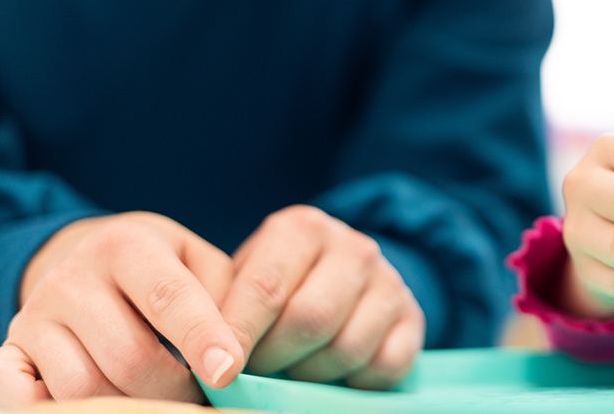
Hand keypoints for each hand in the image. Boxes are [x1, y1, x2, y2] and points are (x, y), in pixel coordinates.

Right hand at [0, 212, 243, 406]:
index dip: (201, 338)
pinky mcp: (13, 350)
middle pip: (128, 356)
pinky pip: (28, 401)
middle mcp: (72, 277)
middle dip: (174, 389)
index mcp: (128, 245)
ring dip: (134, 407)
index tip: (227, 371)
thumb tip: (234, 353)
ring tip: (165, 401)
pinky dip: (64, 413)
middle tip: (201, 397)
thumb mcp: (200, 262)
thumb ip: (226, 299)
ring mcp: (35, 316)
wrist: (89, 260)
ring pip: (84, 389)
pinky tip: (108, 407)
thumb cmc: (165, 267)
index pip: (168, 297)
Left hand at [220, 205, 423, 389]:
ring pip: (347, 348)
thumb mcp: (244, 279)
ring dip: (312, 375)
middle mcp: (352, 247)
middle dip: (274, 359)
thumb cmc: (273, 288)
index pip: (266, 286)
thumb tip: (199, 357)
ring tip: (292, 371)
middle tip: (254, 374)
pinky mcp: (414, 318)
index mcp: (302, 229)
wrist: (338, 278)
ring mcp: (389, 281)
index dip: (237, 333)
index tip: (216, 371)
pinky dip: (355, 384)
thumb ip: (223, 308)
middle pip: (310, 319)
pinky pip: (385, 366)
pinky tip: (335, 376)